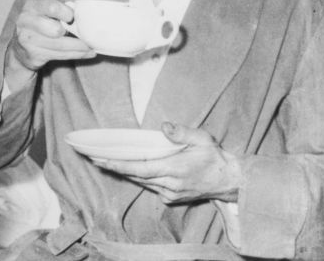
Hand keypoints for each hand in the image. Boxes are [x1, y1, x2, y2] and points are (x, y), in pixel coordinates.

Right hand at [6, 0, 94, 87]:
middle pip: (56, 29)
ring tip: (91, 46)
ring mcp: (27, 39)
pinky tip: (88, 53)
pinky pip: (60, 56)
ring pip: (60, 45)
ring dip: (80, 47)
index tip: (74, 17)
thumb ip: (61, 1)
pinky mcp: (32, 55)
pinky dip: (77, 54)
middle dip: (73, 32)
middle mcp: (26, 22)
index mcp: (32, 6)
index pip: (53, 7)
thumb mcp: (47, 9)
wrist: (21, 48)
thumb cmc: (40, 24)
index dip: (67, 13)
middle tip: (82, 33)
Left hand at [90, 122, 242, 203]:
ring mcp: (170, 193)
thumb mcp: (202, 139)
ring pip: (141, 182)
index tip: (100, 160)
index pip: (139, 168)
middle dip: (114, 166)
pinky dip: (138, 177)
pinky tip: (128, 168)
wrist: (230, 181)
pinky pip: (150, 186)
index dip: (118, 165)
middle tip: (93, 157)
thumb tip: (164, 126)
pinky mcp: (172, 197)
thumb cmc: (214, 157)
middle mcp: (169, 184)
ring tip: (103, 161)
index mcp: (174, 169)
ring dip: (124, 172)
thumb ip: (182, 133)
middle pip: (135, 176)